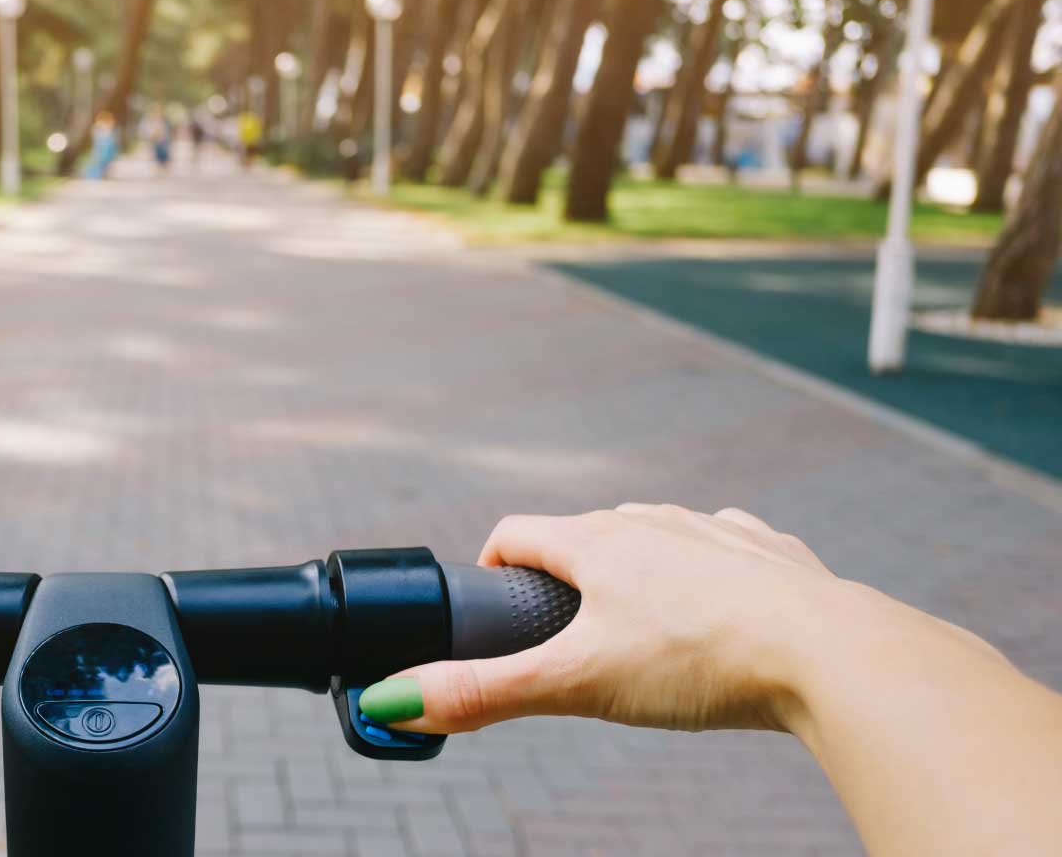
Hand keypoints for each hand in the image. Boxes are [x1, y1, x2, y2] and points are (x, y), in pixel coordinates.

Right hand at [359, 504, 955, 734]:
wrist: (832, 655)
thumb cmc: (700, 661)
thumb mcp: (577, 683)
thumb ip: (484, 693)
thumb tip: (389, 700)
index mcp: (597, 541)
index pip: (518, 533)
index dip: (495, 567)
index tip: (493, 604)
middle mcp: (655, 521)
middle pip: (587, 534)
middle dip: (568, 576)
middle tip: (567, 638)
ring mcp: (719, 533)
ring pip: (660, 535)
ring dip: (640, 568)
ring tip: (641, 627)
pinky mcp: (775, 557)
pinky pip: (731, 547)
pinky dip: (714, 573)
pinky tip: (724, 610)